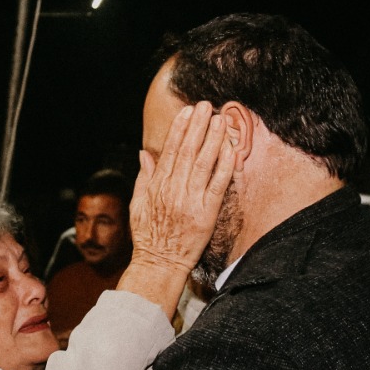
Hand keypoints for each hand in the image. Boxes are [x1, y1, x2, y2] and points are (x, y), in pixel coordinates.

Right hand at [128, 102, 238, 275]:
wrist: (159, 264)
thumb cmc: (148, 236)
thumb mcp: (138, 204)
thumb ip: (144, 177)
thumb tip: (144, 153)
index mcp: (157, 186)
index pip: (170, 150)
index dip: (180, 129)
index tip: (187, 112)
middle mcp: (174, 190)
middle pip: (188, 151)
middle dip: (198, 126)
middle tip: (206, 106)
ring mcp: (191, 200)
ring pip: (204, 163)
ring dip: (213, 139)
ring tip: (221, 119)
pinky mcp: (207, 213)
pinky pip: (218, 184)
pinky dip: (225, 165)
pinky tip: (231, 149)